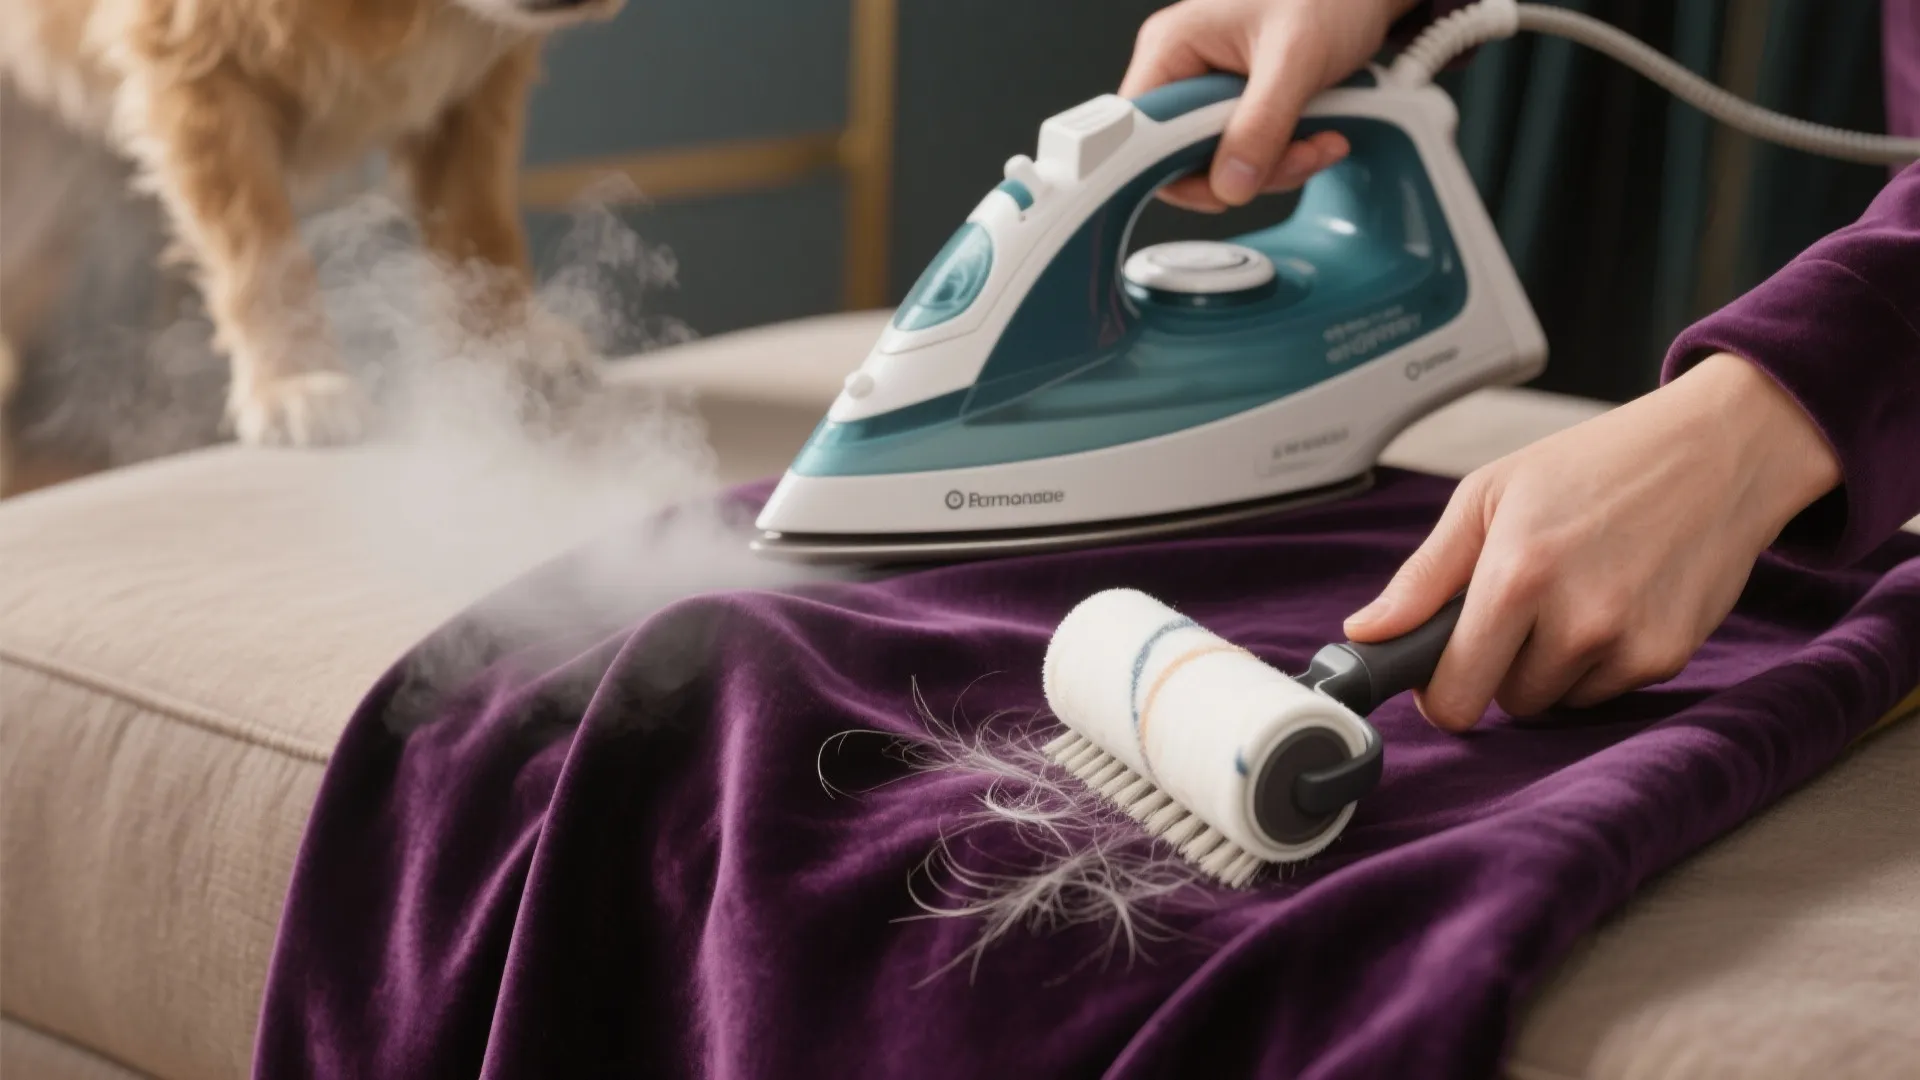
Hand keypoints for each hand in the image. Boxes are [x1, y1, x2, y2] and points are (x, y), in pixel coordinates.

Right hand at [1119, 0, 1422, 211]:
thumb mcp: (1297, 57)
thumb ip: (1262, 124)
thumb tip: (1230, 184)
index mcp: (1173, 46)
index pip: (1139, 131)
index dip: (1170, 166)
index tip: (1217, 182)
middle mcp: (1183, 70)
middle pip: (1181, 158)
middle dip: (1244, 170)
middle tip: (1292, 156)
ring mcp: (1209, 93)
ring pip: (1218, 166)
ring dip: (1275, 169)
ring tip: (1317, 142)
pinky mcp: (1238, 110)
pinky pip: (1245, 156)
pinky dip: (1284, 160)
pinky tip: (1316, 138)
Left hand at [1343, 353, 1842, 730]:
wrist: (1719, 449)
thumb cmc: (1596, 463)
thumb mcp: (1489, 495)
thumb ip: (1423, 576)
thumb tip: (1365, 633)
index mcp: (1516, 575)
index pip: (1454, 694)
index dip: (1439, 694)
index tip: (1439, 676)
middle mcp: (1576, 620)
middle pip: (1506, 702)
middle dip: (1499, 667)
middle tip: (1521, 604)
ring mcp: (1628, 644)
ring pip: (1555, 700)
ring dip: (1551, 665)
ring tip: (1576, 591)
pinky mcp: (1670, 656)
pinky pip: (1605, 690)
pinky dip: (1600, 661)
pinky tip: (1617, 599)